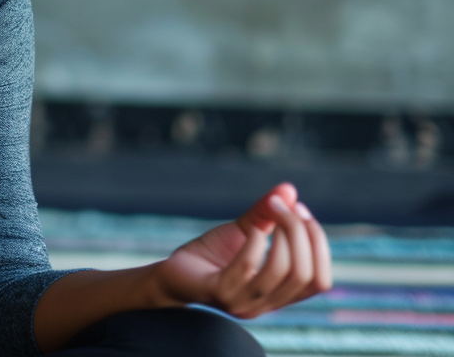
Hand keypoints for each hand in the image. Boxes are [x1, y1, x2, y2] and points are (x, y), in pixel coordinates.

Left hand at [152, 182, 331, 317]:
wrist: (172, 271)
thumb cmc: (211, 254)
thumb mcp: (244, 230)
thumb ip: (267, 214)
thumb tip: (289, 188)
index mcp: (279, 295)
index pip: (320, 281)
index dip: (318, 244)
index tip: (301, 210)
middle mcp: (265, 304)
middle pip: (305, 275)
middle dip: (300, 234)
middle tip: (284, 206)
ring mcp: (242, 302)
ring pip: (282, 273)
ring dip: (283, 235)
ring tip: (271, 212)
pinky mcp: (217, 292)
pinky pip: (247, 268)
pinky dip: (254, 243)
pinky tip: (250, 229)